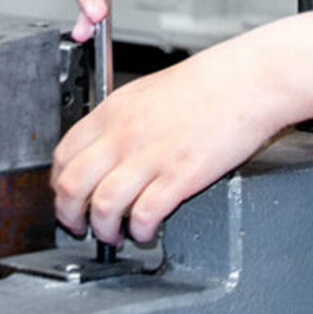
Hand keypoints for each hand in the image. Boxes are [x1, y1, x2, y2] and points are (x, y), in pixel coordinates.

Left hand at [51, 34, 281, 244]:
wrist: (252, 78)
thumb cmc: (213, 80)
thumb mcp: (152, 89)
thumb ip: (124, 119)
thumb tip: (108, 149)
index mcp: (116, 109)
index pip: (63, 155)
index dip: (59, 185)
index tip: (69, 196)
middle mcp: (126, 133)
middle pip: (72, 186)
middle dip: (70, 216)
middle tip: (81, 225)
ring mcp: (152, 155)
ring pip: (102, 207)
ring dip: (104, 230)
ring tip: (115, 235)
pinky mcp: (180, 176)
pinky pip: (144, 216)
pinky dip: (141, 231)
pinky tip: (148, 230)